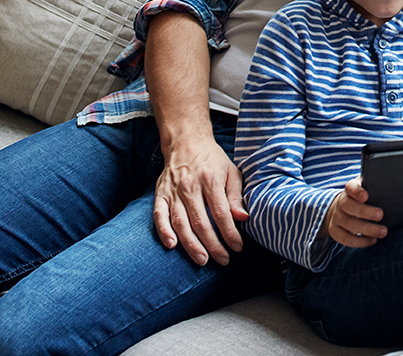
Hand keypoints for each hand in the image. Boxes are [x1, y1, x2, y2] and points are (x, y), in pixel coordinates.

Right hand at [153, 137, 247, 265]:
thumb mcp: (231, 172)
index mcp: (210, 180)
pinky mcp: (160, 194)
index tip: (237, 247)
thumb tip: (243, 218)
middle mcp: (190, 187)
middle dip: (213, 245)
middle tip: (223, 260)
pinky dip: (163, 231)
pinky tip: (172, 245)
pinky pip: (159, 216)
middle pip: (201, 222)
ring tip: (202, 260)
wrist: (186, 142)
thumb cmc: (213, 160)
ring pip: (181, 223)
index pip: (221, 213)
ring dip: (191, 245)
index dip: (229, 233)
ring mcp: (173, 192)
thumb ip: (235, 196)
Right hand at [322, 178, 387, 247]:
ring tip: (383, 232)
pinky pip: (345, 239)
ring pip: (349, 224)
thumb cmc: (364, 199)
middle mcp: (340, 202)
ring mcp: (336, 217)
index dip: (357, 191)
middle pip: (348, 206)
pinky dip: (360, 242)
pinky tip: (373, 240)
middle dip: (365, 212)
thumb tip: (395, 188)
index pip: (350, 187)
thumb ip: (377, 188)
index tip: (366, 196)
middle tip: (381, 215)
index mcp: (350, 190)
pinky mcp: (335, 231)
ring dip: (367, 229)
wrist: (343, 210)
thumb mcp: (369, 190)